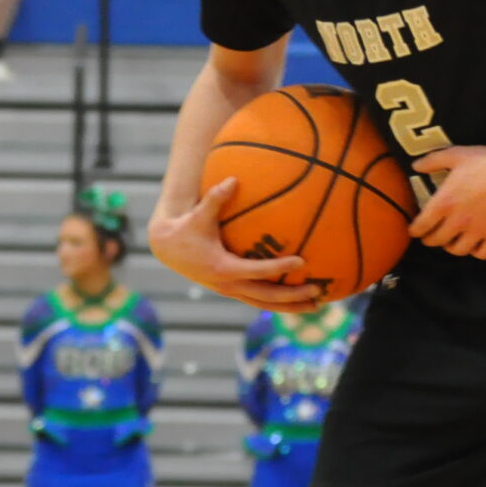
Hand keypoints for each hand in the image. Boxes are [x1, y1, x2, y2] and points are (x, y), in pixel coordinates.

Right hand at [148, 179, 319, 309]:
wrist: (167, 248)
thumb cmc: (186, 228)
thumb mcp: (198, 214)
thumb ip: (215, 197)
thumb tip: (233, 180)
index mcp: (222, 268)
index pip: (256, 271)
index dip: (278, 267)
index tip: (301, 261)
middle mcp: (228, 284)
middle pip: (266, 296)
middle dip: (293, 297)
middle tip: (317, 292)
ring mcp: (230, 290)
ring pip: (264, 304)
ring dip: (290, 306)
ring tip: (316, 306)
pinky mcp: (231, 290)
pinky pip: (258, 300)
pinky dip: (279, 302)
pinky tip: (298, 299)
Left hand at [408, 144, 485, 261]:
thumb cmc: (485, 161)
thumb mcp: (455, 155)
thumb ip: (433, 161)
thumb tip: (415, 166)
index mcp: (444, 202)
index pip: (421, 226)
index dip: (415, 230)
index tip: (414, 231)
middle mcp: (458, 221)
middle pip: (437, 241)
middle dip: (431, 240)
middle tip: (432, 237)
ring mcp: (478, 231)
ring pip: (458, 251)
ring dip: (451, 247)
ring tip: (453, 241)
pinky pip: (482, 254)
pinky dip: (476, 252)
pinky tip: (476, 244)